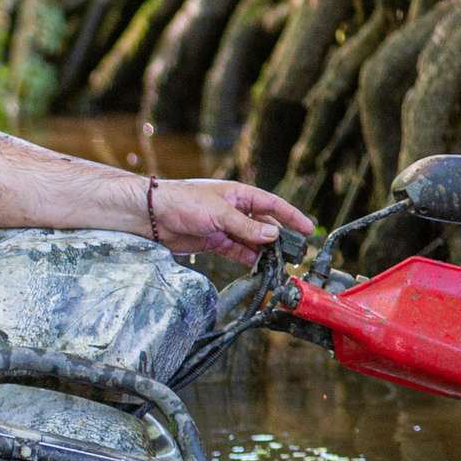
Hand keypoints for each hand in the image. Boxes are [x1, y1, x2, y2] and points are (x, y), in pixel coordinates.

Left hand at [152, 178, 311, 261]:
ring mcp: (225, 226)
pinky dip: (248, 258)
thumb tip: (273, 236)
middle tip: (295, 254)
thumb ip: (246, 226)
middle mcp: (234, 209)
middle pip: (264, 225)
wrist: (152, 215)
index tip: (308, 229)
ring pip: (252, 240)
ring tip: (278, 264)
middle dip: (279, 239)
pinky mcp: (214, 241)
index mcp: (239, 194)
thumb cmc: (181, 201)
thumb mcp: (219, 212)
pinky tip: (257, 266)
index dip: (291, 216)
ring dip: (264, 252)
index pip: (272, 204)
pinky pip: (237, 251)